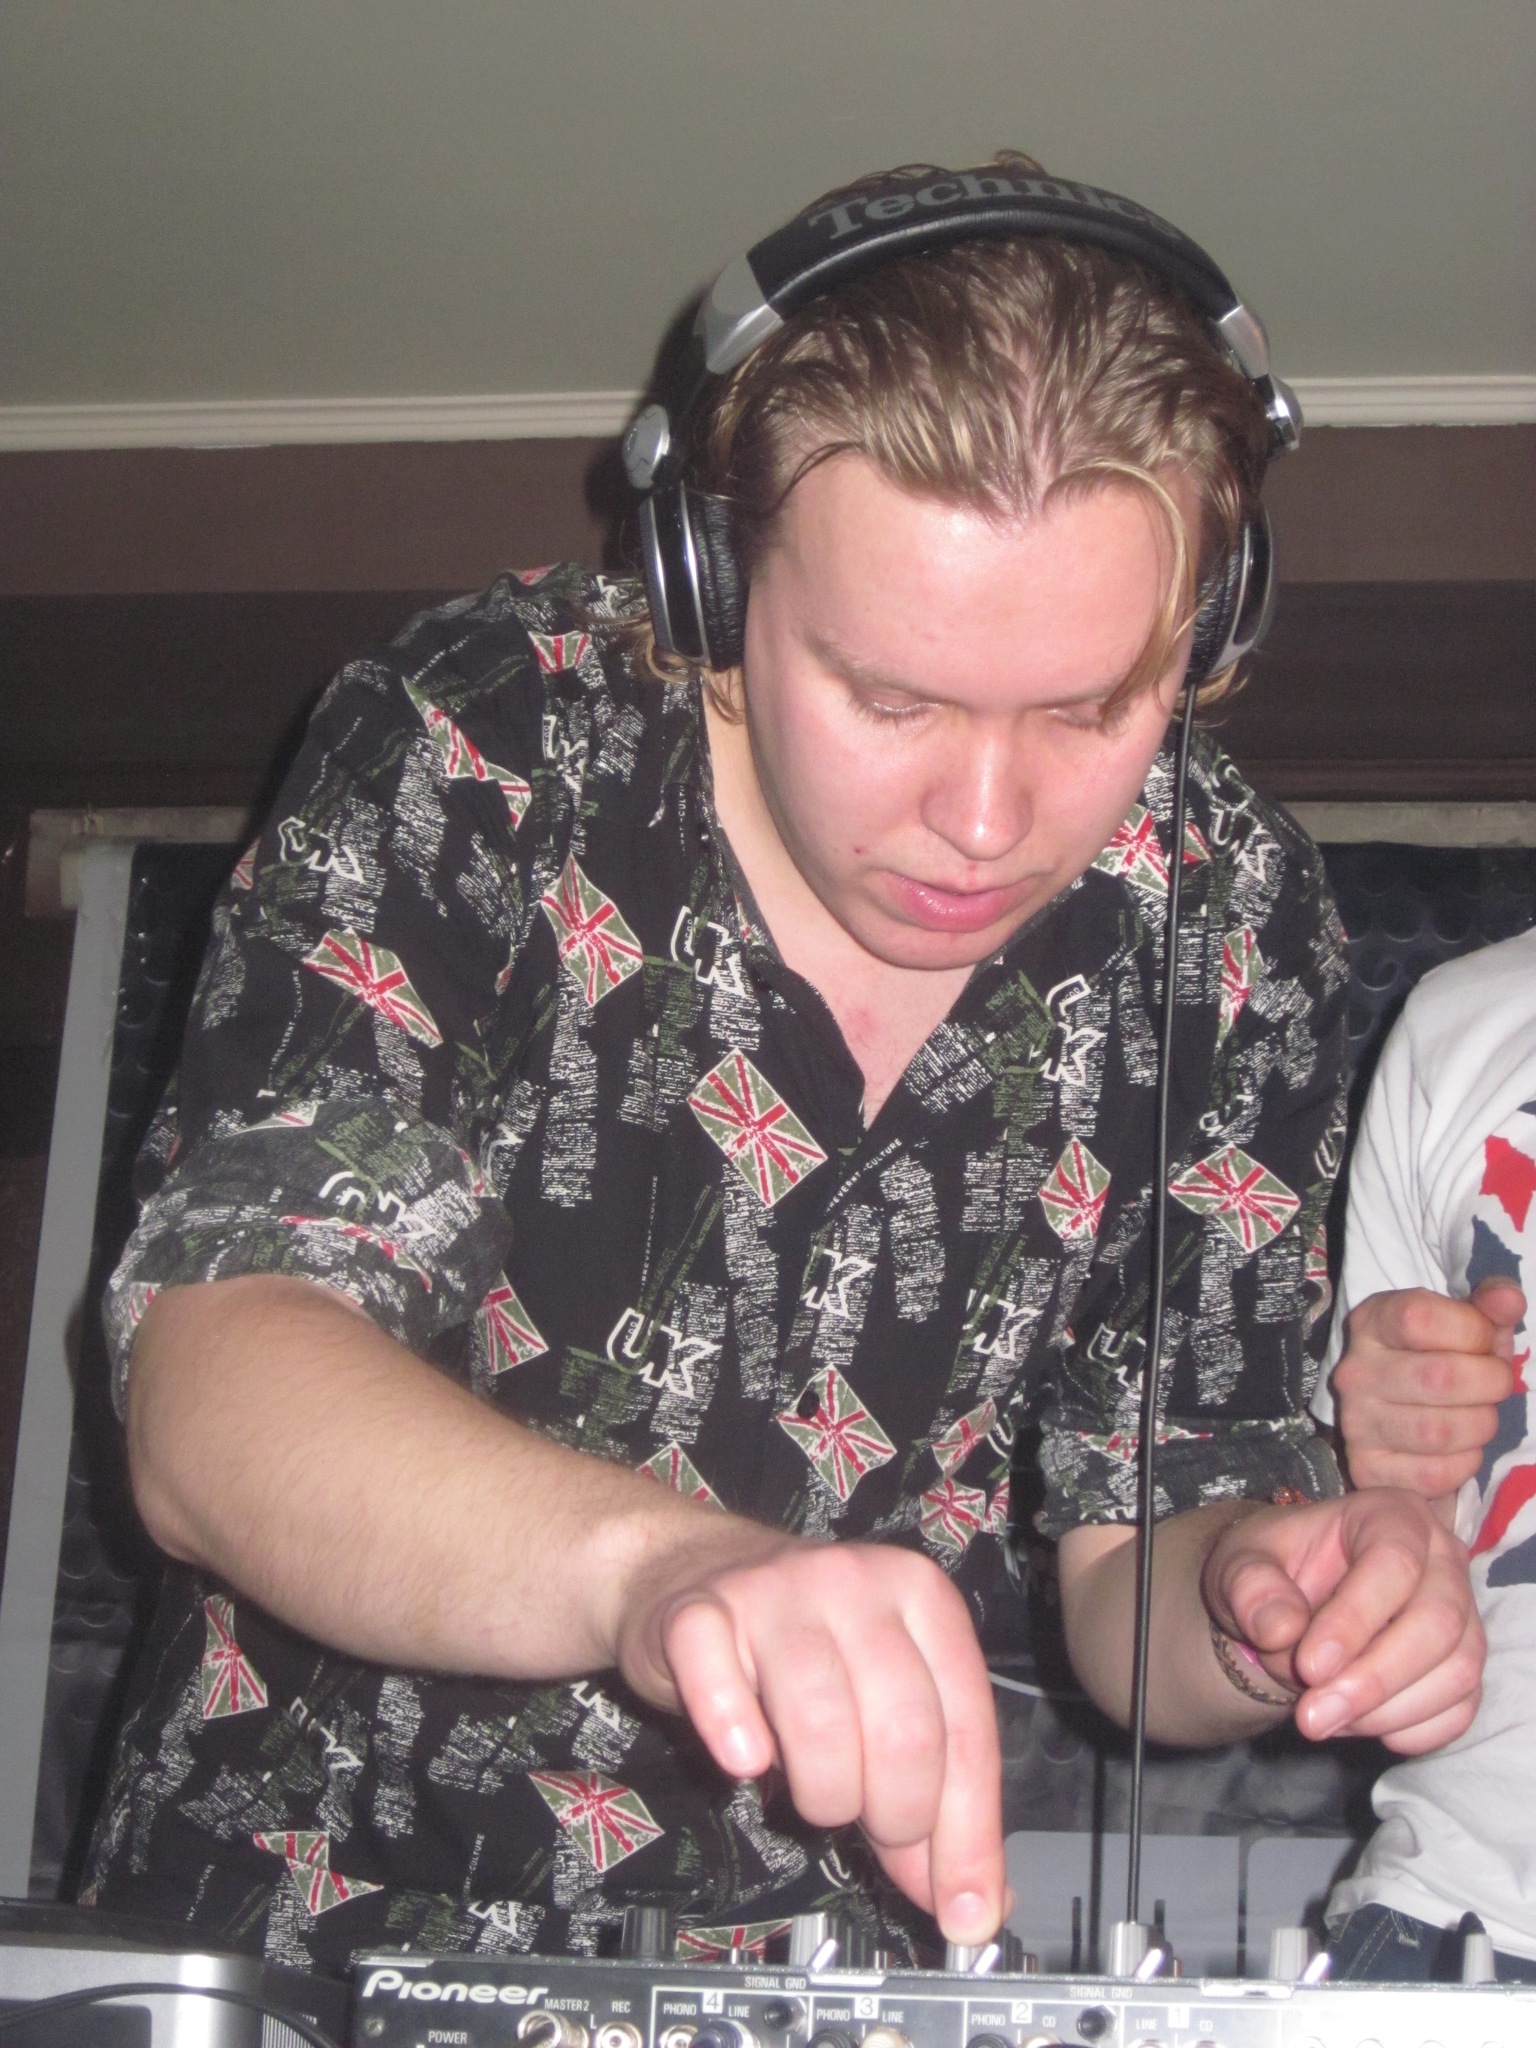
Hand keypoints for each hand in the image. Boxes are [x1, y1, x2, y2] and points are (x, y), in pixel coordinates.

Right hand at [614, 1527, 1004, 1942]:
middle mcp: (856, 1581)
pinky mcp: (698, 1612)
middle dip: (895, 1815)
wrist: (689, 1571)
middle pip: (904, 1729)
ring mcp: (775, 1591)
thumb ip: (930, 1795)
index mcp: (922, 1597)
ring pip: (820, 1720)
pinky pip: (719, 1683)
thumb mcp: (880, 1705)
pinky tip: (745, 1759)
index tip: (962, 1911)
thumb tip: (969, 1903)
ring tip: (812, 1795)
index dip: (967, 1833)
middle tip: (869, 1828)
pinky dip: (733, 1733)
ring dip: (822, 1793)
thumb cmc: (802, 1647)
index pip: (967, 1728)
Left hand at [1201, 1489, 1483, 1754]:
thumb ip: (1249, 1589)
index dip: (1354, 1620)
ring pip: (1456, 1672)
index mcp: (1391, 1515)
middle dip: (1373, 1680)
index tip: (1307, 1667)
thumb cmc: (1269, 1574)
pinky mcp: (1462, 1667)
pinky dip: (1408, 1730)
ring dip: (1385, 1711)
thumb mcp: (1239, 1566)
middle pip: (1438, 1623)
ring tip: (1321, 1716)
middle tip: (1310, 1717)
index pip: (1394, 1562)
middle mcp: (1442, 1560)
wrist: (1287, 1609)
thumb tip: (1281, 1629)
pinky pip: (1458, 1710)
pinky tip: (1354, 1723)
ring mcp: (1462, 1616)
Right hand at [1332, 1281, 1523, 1501]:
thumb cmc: (1439, 1355)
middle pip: (1439, 1378)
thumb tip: (1509, 1301)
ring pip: (1440, 1432)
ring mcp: (1356, 1422)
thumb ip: (1489, 1305)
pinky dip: (1464, 1463)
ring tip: (1478, 1414)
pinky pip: (1435, 1474)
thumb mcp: (1462, 1320)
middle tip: (1494, 1382)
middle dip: (1490, 1382)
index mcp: (1372, 1322)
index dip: (1471, 1330)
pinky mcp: (1366, 1468)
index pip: (1419, 1318)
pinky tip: (1460, 1447)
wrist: (1399, 1407)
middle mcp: (1355, 1371)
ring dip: (1480, 1425)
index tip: (1484, 1341)